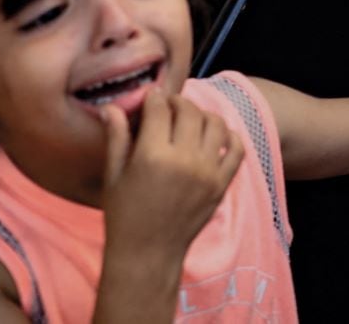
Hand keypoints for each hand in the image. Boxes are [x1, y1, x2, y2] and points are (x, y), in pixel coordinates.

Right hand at [99, 90, 243, 268]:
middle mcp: (184, 159)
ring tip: (190, 120)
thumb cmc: (124, 214)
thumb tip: (111, 107)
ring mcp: (207, 171)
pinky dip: (229, 136)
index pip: (159, 109)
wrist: (148, 252)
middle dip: (177, 102)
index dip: (153, 98)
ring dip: (203, 115)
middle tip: (168, 106)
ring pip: (216, 123)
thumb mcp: (114, 175)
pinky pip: (236, 147)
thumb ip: (116, 137)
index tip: (150, 97)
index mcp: (152, 156)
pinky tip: (214, 137)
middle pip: (189, 111)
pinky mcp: (222, 183)